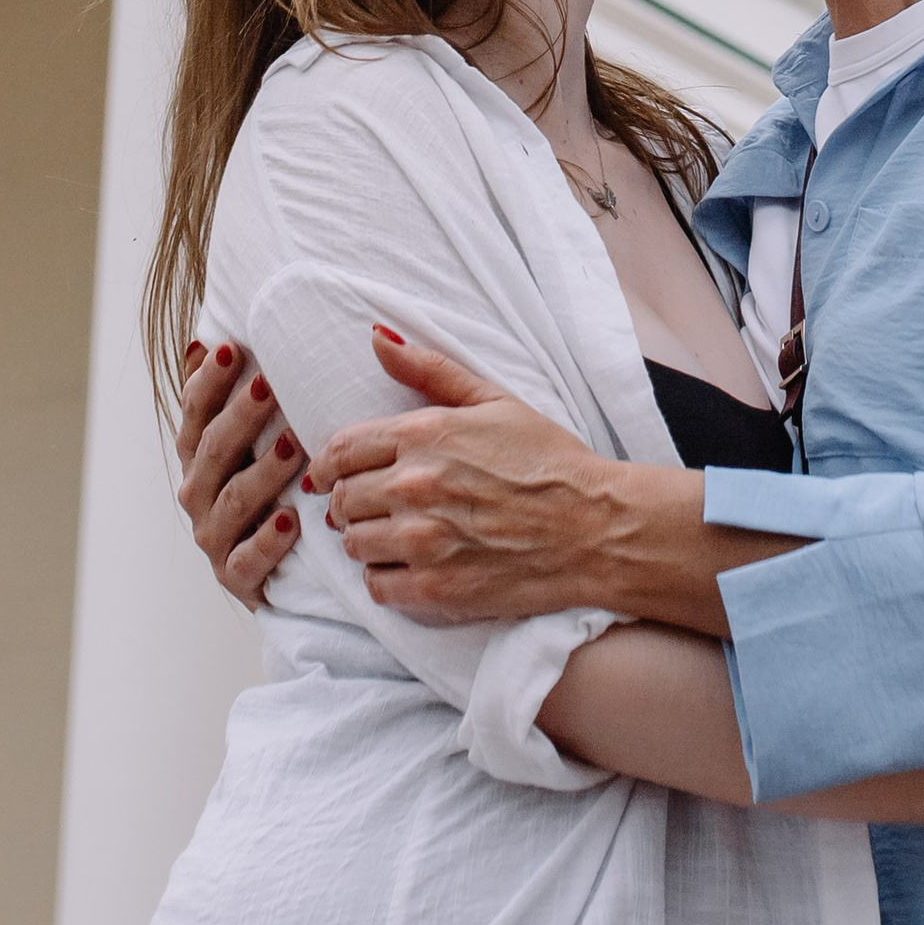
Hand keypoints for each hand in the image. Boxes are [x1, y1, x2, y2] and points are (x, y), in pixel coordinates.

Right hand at [177, 339, 305, 604]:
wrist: (276, 573)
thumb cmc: (268, 487)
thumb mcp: (249, 441)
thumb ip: (229, 396)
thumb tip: (202, 340)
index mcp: (198, 455)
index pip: (195, 411)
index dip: (209, 380)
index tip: (231, 348)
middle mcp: (199, 493)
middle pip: (214, 450)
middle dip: (240, 417)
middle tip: (268, 385)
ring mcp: (214, 537)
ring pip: (234, 500)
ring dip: (262, 472)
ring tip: (292, 446)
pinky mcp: (236, 578)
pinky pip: (249, 560)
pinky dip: (268, 541)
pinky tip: (291, 521)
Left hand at [310, 327, 624, 624]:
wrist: (596, 526)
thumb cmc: (549, 459)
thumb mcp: (495, 400)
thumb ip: (430, 370)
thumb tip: (376, 337)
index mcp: (426, 434)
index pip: (341, 450)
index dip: (327, 464)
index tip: (329, 475)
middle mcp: (416, 485)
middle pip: (342, 499)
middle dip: (348, 502)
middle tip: (368, 506)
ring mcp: (424, 540)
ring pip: (354, 544)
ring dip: (365, 540)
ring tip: (392, 536)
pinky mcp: (437, 587)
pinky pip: (378, 587)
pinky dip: (384, 578)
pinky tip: (407, 567)